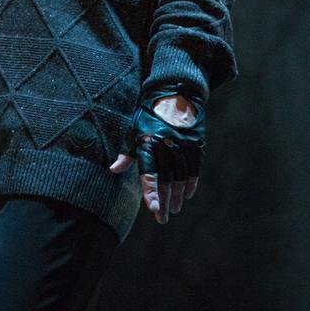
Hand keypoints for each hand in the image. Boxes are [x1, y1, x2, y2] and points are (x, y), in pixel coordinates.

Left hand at [109, 90, 204, 224]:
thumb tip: (113, 170)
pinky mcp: (196, 143)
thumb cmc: (149, 113)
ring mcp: (184, 145)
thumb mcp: (135, 129)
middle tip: (162, 218)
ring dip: (177, 195)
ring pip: (181, 176)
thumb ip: (127, 152)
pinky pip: (194, 168)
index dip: (150, 191)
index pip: (149, 172)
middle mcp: (167, 145)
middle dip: (164, 200)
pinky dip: (191, 182)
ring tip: (174, 209)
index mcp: (149, 141)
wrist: (175, 91)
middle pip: (166, 179)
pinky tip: (187, 194)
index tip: (152, 208)